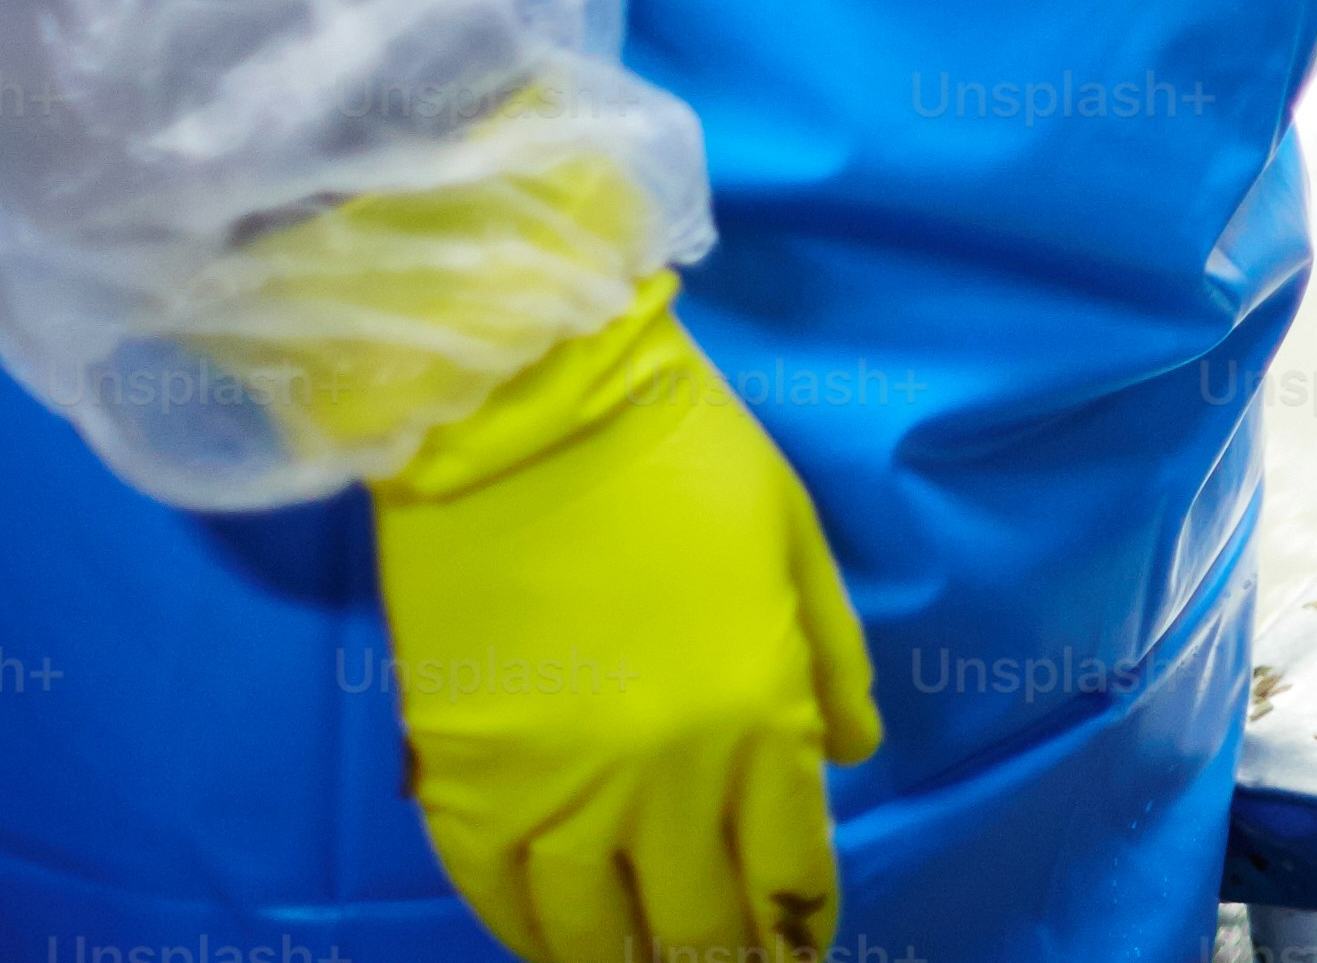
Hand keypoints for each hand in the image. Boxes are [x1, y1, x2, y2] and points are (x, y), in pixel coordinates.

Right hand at [367, 277, 879, 962]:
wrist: (530, 410)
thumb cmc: (682, 458)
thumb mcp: (796, 546)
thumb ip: (834, 662)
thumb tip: (855, 754)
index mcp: (760, 720)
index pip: (789, 871)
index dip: (797, 927)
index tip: (796, 951)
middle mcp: (666, 780)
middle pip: (697, 921)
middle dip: (721, 959)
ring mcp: (557, 792)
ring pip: (591, 935)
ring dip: (623, 961)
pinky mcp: (462, 780)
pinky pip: (496, 895)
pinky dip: (526, 930)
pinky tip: (548, 941)